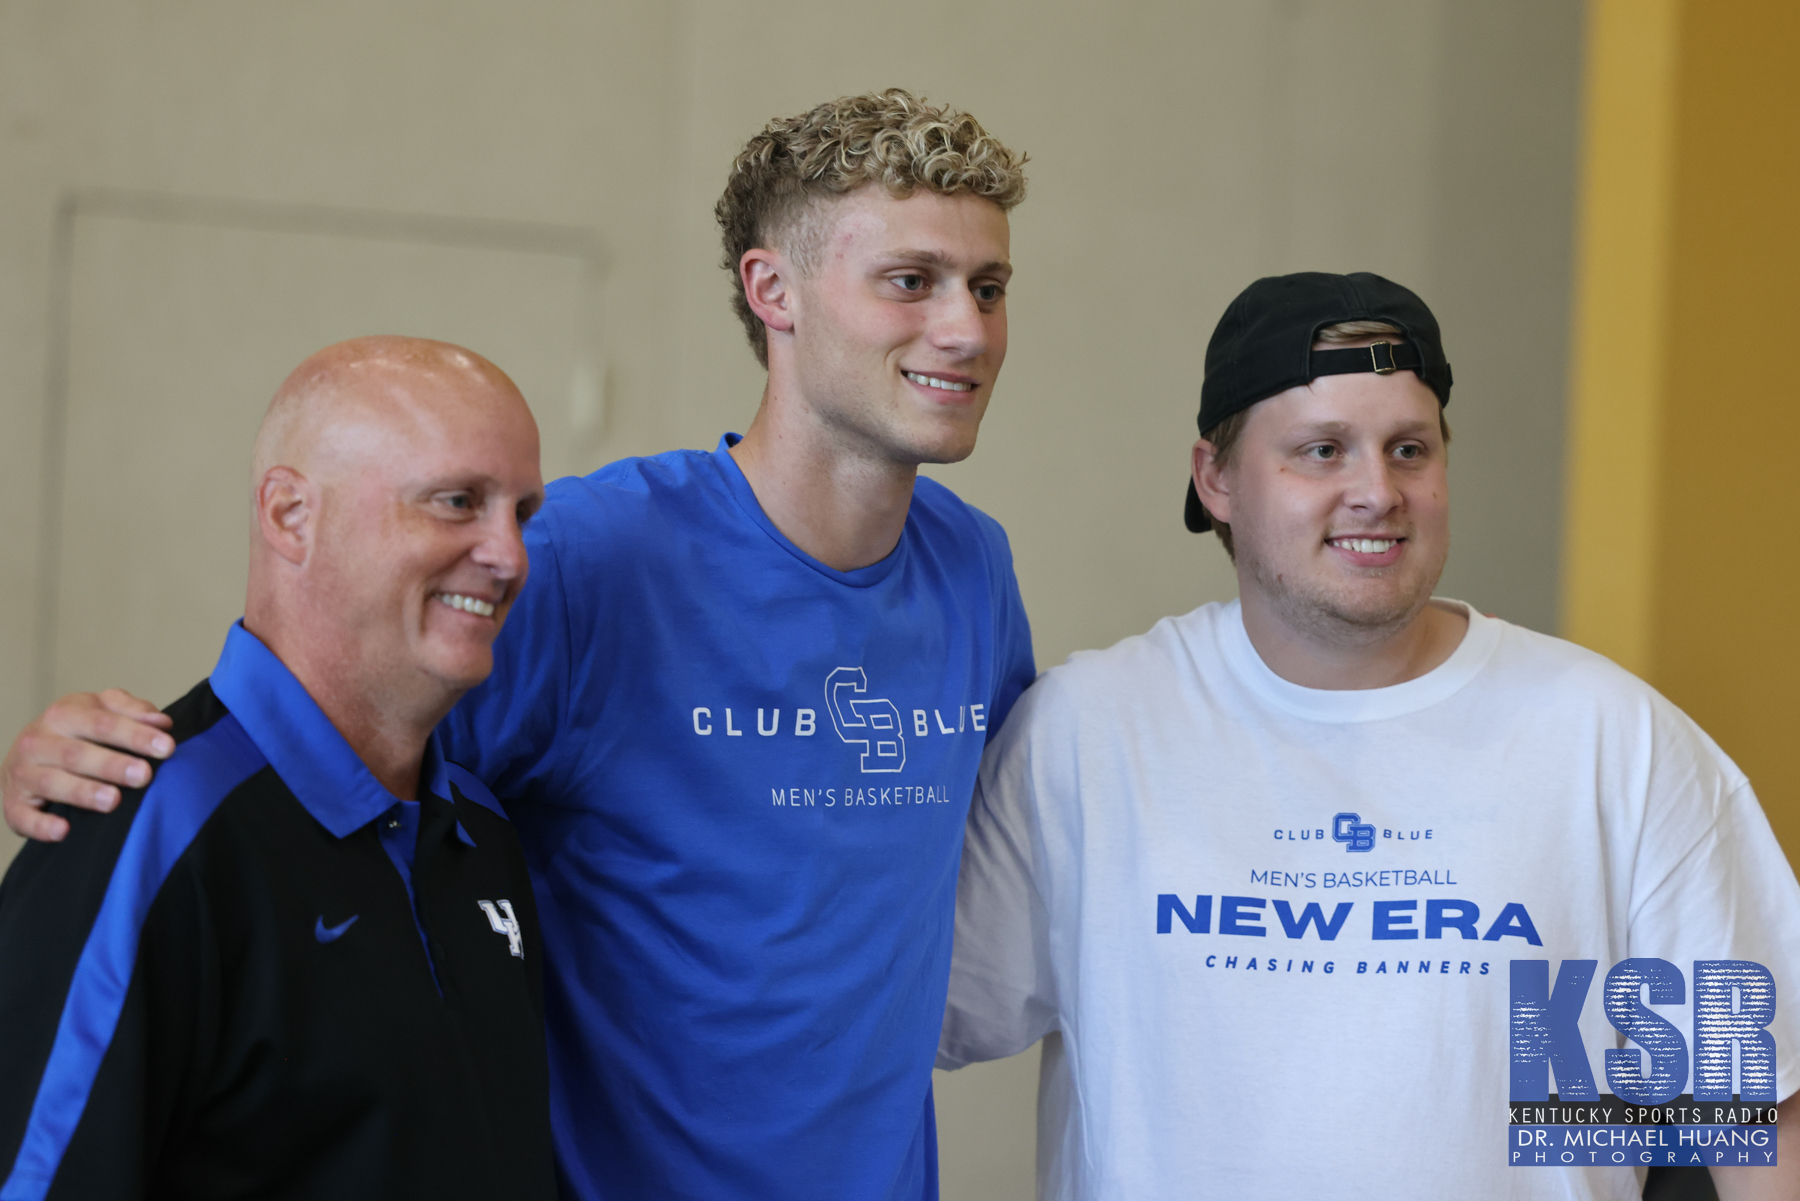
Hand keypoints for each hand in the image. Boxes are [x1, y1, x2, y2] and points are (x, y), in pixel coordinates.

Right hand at [2, 690, 174, 841]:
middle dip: (112, 765)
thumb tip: (161, 722)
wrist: (26, 754)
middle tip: (143, 776)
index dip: (135, 734)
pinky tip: (64, 830)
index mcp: (64, 714)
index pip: (102, 722)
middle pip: (77, 753)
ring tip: (113, 801)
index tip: (167, 747)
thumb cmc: (75, 731)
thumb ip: (132, 711)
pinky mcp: (13, 804)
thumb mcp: (102, 710)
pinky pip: (22, 816)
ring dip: (83, 792)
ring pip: (52, 782)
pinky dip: (41, 825)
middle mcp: (38, 741)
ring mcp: (22, 773)